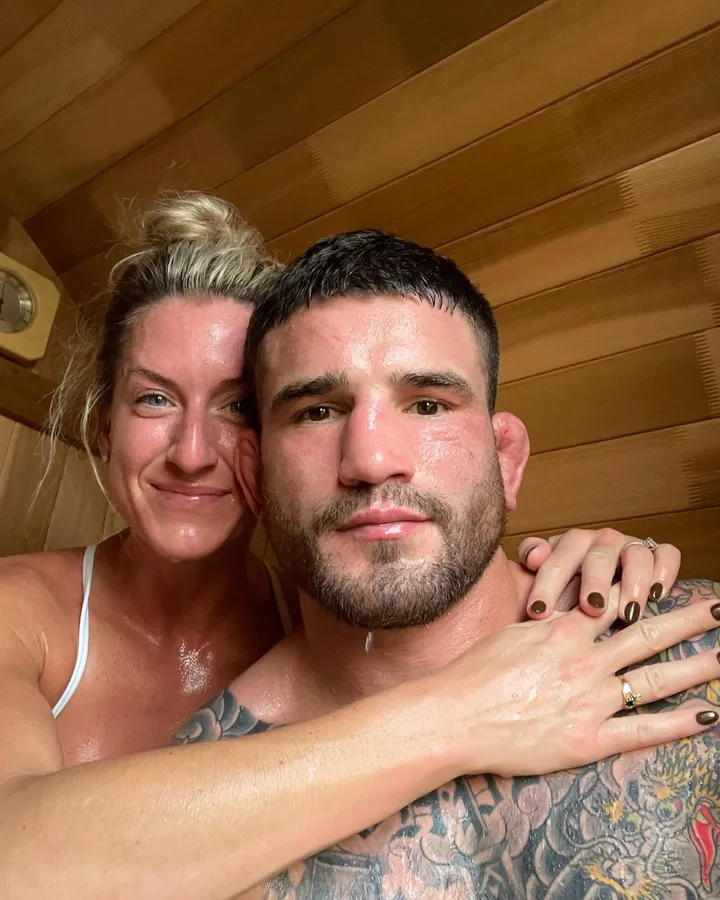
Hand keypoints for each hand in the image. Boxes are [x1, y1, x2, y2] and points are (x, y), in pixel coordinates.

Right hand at [432, 590, 718, 778]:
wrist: (455, 715)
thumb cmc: (473, 674)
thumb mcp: (510, 635)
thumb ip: (545, 628)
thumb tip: (562, 617)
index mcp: (563, 633)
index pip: (614, 604)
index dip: (645, 592)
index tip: (670, 584)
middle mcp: (585, 661)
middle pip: (646, 634)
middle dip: (687, 620)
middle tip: (718, 609)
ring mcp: (590, 700)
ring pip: (655, 678)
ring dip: (696, 666)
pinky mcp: (588, 739)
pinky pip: (643, 730)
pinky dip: (678, 723)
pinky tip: (707, 715)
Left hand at [517, 528, 680, 623]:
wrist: (600, 589)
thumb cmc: (567, 586)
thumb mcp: (543, 575)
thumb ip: (532, 561)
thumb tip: (534, 557)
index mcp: (570, 544)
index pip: (556, 561)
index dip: (546, 586)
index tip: (537, 612)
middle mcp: (601, 541)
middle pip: (598, 557)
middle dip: (594, 583)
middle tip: (591, 608)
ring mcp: (630, 546)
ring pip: (635, 556)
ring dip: (633, 583)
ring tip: (628, 613)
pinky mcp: (657, 553)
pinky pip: (667, 555)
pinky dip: (665, 570)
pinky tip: (658, 594)